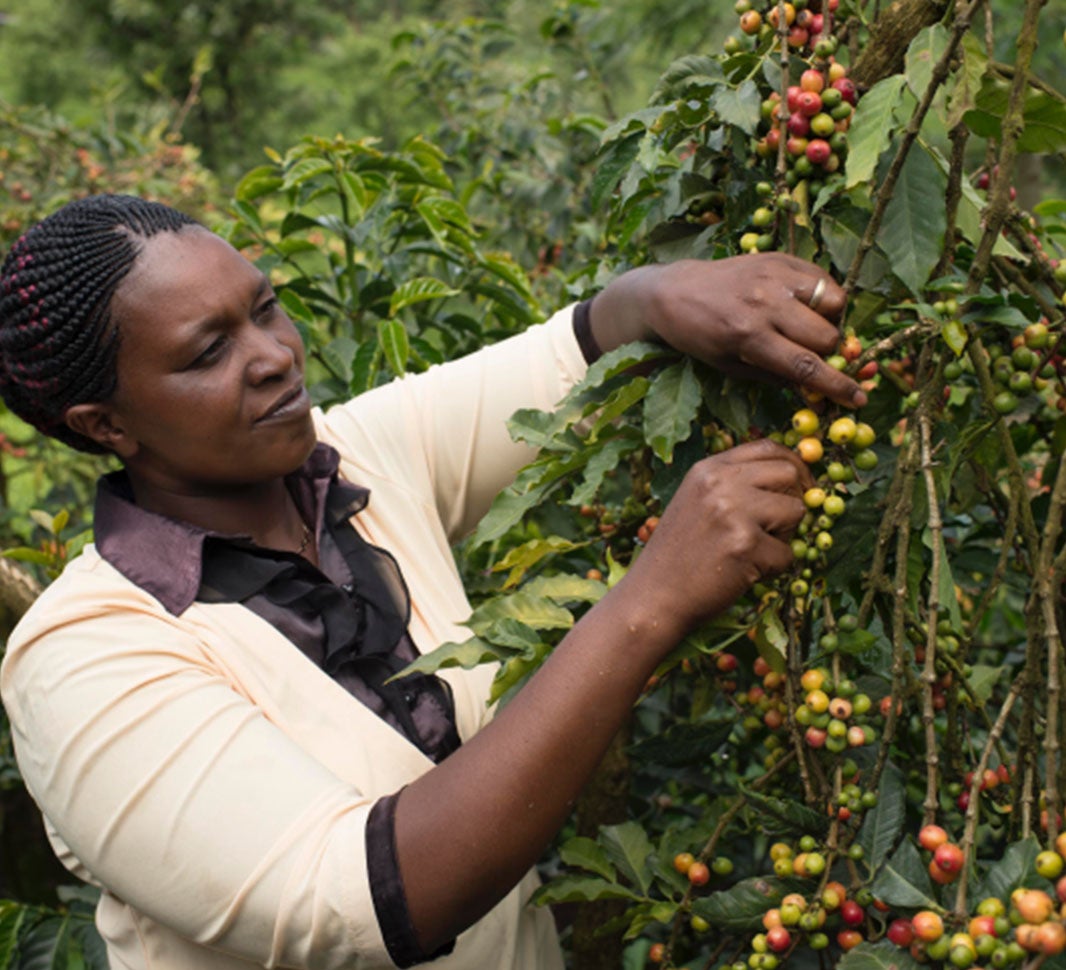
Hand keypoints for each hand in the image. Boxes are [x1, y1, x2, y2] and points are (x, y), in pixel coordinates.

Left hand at [589, 253, 864, 407]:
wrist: (673, 292)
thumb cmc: (699, 337)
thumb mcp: (730, 366)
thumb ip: (774, 375)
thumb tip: (816, 386)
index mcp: (748, 337)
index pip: (806, 366)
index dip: (837, 386)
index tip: (858, 398)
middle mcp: (764, 304)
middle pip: (826, 336)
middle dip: (828, 353)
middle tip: (814, 354)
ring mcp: (773, 276)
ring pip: (833, 304)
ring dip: (829, 322)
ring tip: (808, 327)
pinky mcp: (779, 257)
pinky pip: (823, 279)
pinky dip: (824, 296)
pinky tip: (805, 305)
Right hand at [617, 438, 812, 637]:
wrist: (653, 596)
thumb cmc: (679, 555)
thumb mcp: (697, 502)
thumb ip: (733, 485)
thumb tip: (791, 475)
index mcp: (708, 469)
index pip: (767, 448)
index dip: (793, 465)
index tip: (800, 486)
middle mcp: (719, 482)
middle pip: (789, 473)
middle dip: (795, 500)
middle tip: (784, 527)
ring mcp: (732, 511)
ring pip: (796, 510)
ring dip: (786, 536)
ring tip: (756, 552)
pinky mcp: (744, 545)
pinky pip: (788, 554)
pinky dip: (775, 569)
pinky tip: (746, 573)